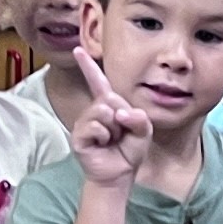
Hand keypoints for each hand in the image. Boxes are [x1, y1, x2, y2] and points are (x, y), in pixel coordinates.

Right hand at [64, 44, 149, 186]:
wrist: (120, 174)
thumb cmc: (129, 150)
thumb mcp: (144, 131)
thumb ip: (139, 117)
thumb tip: (119, 113)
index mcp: (109, 105)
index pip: (98, 81)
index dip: (88, 65)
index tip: (78, 49)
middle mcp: (94, 110)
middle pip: (110, 98)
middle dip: (122, 116)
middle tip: (122, 133)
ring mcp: (84, 122)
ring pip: (102, 111)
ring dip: (114, 128)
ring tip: (112, 140)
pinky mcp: (78, 135)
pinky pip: (95, 126)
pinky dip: (105, 136)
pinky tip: (104, 145)